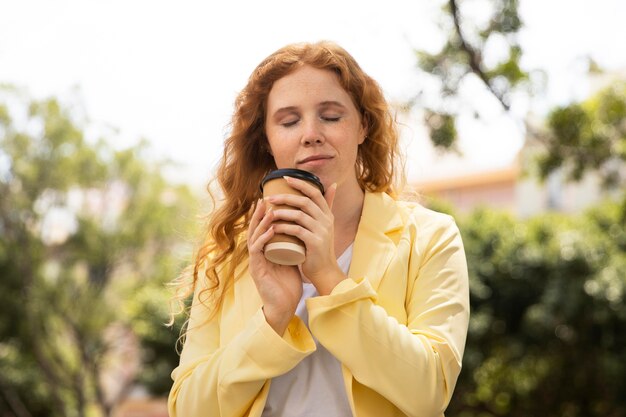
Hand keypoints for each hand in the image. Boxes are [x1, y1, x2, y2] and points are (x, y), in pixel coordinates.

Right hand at [247, 199, 302, 334]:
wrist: (284, 306)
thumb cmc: (288, 284)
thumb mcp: (292, 259)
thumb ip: (293, 246)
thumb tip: (303, 230)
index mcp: (266, 250)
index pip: (263, 228)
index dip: (265, 214)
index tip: (273, 199)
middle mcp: (258, 253)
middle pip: (255, 229)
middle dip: (260, 213)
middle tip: (266, 197)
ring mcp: (256, 261)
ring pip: (254, 236)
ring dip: (262, 222)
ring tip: (270, 209)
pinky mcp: (257, 269)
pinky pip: (257, 250)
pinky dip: (264, 238)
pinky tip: (271, 230)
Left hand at [267, 177, 345, 294]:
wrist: (324, 271)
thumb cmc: (318, 248)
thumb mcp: (324, 225)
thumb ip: (327, 206)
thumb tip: (332, 184)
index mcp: (327, 214)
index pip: (315, 192)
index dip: (300, 184)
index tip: (285, 178)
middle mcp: (326, 221)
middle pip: (305, 202)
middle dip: (286, 197)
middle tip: (270, 197)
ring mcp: (321, 232)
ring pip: (300, 215)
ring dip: (282, 212)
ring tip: (269, 212)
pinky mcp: (314, 243)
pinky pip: (297, 230)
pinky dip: (284, 227)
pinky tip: (273, 227)